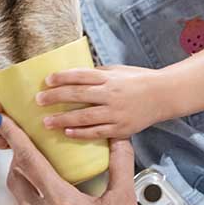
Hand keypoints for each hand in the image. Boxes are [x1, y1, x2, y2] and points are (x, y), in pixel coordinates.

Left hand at [0, 88, 152, 204]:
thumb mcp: (124, 200)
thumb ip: (120, 164)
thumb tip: (119, 139)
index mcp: (62, 203)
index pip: (30, 162)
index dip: (15, 138)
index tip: (4, 121)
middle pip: (16, 180)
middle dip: (16, 160)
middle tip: (24, 147)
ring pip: (24, 203)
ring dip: (30, 187)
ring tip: (47, 179)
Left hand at [35, 65, 166, 139]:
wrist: (164, 95)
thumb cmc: (140, 80)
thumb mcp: (118, 70)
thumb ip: (98, 74)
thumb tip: (74, 77)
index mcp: (110, 78)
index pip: (82, 75)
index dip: (63, 77)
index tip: (47, 80)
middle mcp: (111, 94)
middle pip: (78, 95)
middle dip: (56, 98)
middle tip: (39, 100)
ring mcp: (116, 113)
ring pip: (84, 117)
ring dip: (63, 120)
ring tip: (46, 122)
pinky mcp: (121, 129)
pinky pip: (97, 132)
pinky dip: (81, 133)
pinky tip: (67, 133)